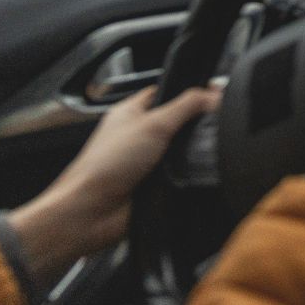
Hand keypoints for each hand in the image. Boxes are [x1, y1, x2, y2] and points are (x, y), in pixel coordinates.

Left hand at [8, 86, 219, 285]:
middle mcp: (138, 135)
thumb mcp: (152, 124)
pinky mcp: (155, 184)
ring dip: (190, 154)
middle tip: (204, 127)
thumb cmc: (102, 167)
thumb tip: (212, 94)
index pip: (166, 92)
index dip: (188, 92)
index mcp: (131, 112)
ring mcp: (147, 161)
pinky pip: (183, 174)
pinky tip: (187, 175)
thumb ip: (186, 106)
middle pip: (179, 122)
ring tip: (190, 155)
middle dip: (193, 127)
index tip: (211, 95)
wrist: (92, 212)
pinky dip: (188, 175)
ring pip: (184, 150)